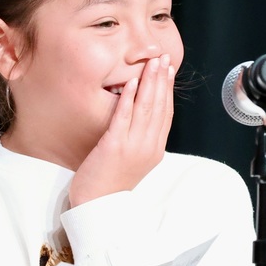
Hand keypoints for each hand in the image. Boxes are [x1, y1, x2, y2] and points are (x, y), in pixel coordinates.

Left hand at [69, 54, 174, 206]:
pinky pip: (124, 117)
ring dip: (150, 83)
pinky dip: (129, 98)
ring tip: (151, 63)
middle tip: (164, 58)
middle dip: (162, 80)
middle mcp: (148, 147)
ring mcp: (133, 147)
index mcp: (154, 150)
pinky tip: (131, 82)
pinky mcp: (115, 146)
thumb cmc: (109, 184)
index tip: (168, 71)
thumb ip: (140, 140)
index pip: (165, 114)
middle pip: (159, 107)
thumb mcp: (132, 160)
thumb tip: (142, 117)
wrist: (97, 207)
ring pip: (146, 108)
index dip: (168, 90)